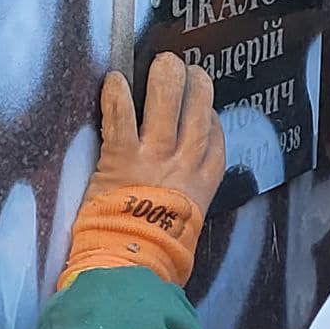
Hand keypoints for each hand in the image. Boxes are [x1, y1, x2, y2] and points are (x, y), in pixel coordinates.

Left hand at [59, 54, 224, 288]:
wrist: (131, 268)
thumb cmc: (159, 258)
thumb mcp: (187, 230)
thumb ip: (187, 206)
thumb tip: (179, 207)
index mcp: (203, 183)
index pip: (214, 139)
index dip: (211, 118)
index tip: (205, 108)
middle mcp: (183, 163)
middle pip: (196, 112)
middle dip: (195, 85)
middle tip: (189, 68)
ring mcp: (154, 157)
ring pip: (165, 104)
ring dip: (165, 78)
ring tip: (164, 60)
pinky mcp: (121, 157)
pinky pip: (121, 117)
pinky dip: (117, 95)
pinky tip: (114, 78)